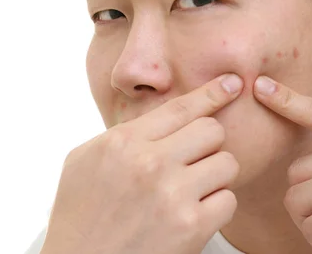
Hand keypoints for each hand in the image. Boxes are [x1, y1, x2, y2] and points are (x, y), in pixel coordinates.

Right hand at [41, 74, 243, 253]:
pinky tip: (194, 214)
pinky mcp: (191, 227)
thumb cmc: (79, 216)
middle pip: (212, 131)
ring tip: (192, 190)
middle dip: (208, 144)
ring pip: (227, 162)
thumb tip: (167, 114)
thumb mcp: (85, 161)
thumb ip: (125, 133)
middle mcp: (150, 163)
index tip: (232, 83)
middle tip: (193, 162)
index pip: (181, 107)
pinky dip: (217, 207)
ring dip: (215, 176)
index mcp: (123, 142)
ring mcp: (172, 195)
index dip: (212, 92)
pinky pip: (229, 200)